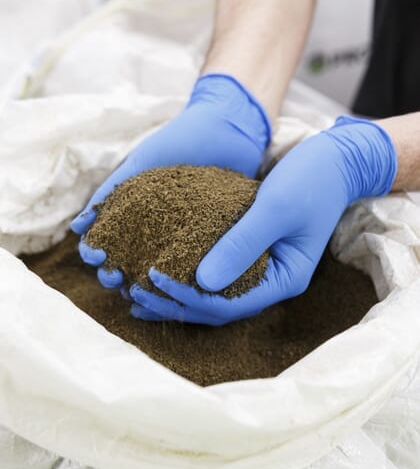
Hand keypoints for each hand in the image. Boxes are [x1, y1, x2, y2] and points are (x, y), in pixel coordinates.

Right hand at [70, 73, 270, 297]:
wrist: (231, 126)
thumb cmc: (181, 140)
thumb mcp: (143, 163)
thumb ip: (113, 190)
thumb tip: (78, 228)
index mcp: (136, 210)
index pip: (108, 240)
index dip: (97, 252)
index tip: (97, 258)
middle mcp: (157, 227)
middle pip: (129, 260)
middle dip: (116, 273)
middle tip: (117, 278)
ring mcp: (185, 235)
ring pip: (161, 269)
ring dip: (146, 283)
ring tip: (141, 290)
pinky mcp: (213, 239)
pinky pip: (197, 264)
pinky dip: (185, 279)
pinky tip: (179, 289)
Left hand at [130, 116, 396, 324]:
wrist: (334, 161)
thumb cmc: (309, 181)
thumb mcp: (274, 209)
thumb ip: (241, 244)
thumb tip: (200, 282)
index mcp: (283, 279)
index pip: (230, 304)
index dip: (189, 298)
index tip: (153, 279)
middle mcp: (271, 282)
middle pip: (218, 307)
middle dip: (175, 304)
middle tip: (134, 294)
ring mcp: (261, 269)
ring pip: (213, 294)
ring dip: (176, 296)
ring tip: (136, 294)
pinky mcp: (250, 252)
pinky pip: (215, 271)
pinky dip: (187, 274)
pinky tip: (159, 270)